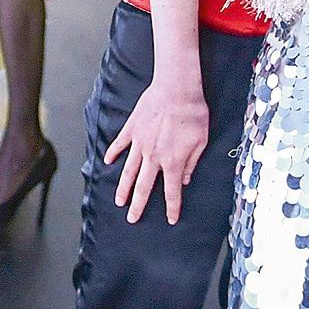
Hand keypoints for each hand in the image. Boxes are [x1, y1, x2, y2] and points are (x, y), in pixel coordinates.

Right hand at [105, 79, 210, 223]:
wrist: (177, 90)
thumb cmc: (193, 114)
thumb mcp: (201, 141)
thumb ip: (192, 163)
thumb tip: (185, 179)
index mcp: (173, 162)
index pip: (172, 191)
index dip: (172, 207)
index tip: (170, 219)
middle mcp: (153, 157)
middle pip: (143, 187)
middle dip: (138, 205)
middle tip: (132, 218)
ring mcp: (140, 143)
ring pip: (128, 171)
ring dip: (123, 188)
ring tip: (118, 200)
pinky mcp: (132, 129)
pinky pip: (120, 144)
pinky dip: (112, 154)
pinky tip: (107, 162)